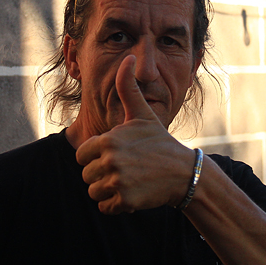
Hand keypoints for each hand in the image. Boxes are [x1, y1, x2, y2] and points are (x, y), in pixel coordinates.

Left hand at [75, 55, 194, 213]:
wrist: (183, 173)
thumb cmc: (159, 142)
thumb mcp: (142, 114)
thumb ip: (128, 88)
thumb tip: (128, 57)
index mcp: (109, 140)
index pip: (82, 154)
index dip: (95, 156)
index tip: (116, 156)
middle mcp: (110, 160)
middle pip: (86, 175)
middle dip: (102, 175)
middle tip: (125, 170)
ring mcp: (117, 181)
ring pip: (93, 192)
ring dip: (107, 191)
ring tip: (128, 181)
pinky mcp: (125, 200)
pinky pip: (105, 207)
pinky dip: (115, 205)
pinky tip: (131, 194)